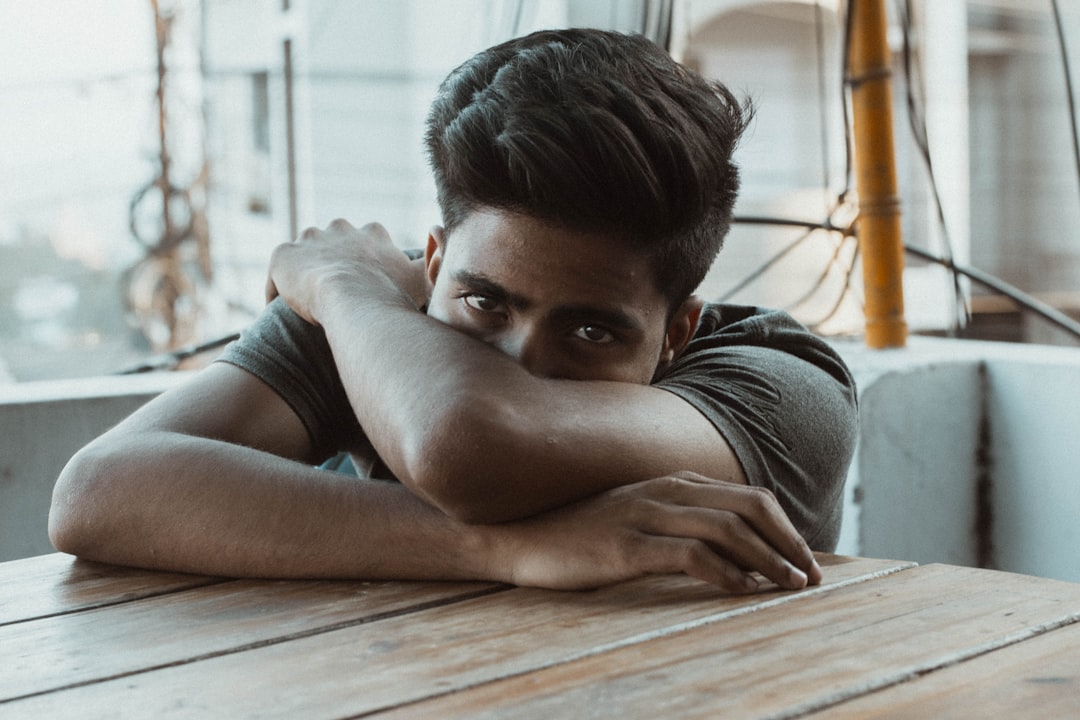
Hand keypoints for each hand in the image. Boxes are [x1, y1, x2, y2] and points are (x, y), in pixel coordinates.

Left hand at [265, 219, 425, 323]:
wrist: (354, 300)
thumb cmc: (392, 294)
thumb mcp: (423, 278)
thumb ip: (435, 259)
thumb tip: (439, 234)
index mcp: (372, 233)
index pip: (367, 242)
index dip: (365, 265)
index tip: (365, 287)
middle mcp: (339, 228)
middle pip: (333, 243)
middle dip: (333, 263)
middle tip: (335, 296)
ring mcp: (309, 240)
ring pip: (305, 255)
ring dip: (305, 274)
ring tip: (306, 304)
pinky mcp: (282, 256)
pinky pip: (277, 275)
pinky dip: (278, 291)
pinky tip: (281, 313)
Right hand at [489, 471, 821, 592]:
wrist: (520, 537)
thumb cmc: (582, 534)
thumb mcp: (637, 516)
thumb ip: (679, 520)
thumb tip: (733, 550)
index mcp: (671, 482)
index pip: (747, 497)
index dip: (783, 528)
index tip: (803, 559)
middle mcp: (664, 490)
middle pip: (749, 507)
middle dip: (788, 542)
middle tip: (811, 576)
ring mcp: (645, 515)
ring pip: (728, 529)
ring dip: (768, 560)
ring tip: (790, 587)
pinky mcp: (627, 546)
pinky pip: (691, 555)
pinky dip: (727, 574)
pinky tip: (743, 592)